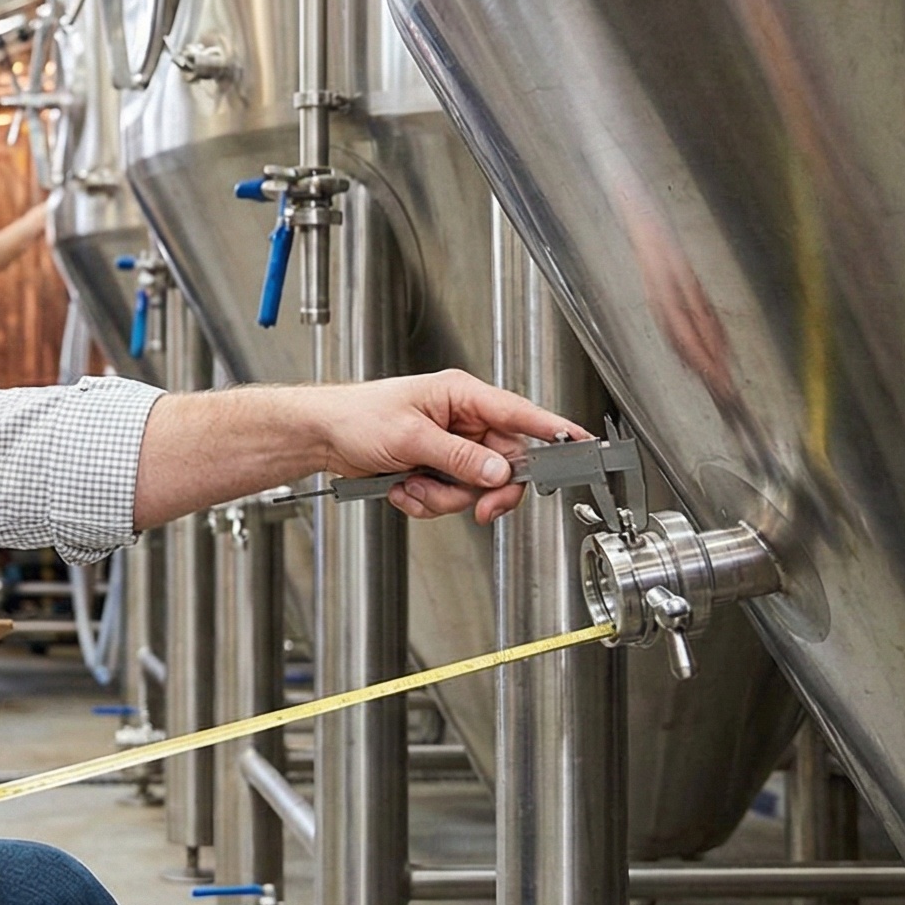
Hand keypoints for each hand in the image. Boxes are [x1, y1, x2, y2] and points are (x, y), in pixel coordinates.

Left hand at [326, 369, 588, 524]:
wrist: (323, 436)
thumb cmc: (358, 417)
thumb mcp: (409, 438)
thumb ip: (458, 457)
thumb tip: (498, 470)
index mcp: (461, 396)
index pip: (520, 413)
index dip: (553, 430)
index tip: (582, 444)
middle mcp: (462, 421)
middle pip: (504, 464)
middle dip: (483, 489)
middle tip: (477, 508)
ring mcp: (450, 447)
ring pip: (476, 487)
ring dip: (443, 497)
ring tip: (410, 484)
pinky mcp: (436, 469)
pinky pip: (450, 497)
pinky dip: (427, 501)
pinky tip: (402, 487)